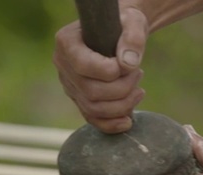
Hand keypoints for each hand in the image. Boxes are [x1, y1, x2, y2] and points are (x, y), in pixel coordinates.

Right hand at [53, 5, 148, 133]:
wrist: (120, 34)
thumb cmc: (124, 24)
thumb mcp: (132, 22)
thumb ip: (133, 38)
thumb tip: (128, 65)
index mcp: (67, 42)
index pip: (84, 65)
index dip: (110, 72)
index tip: (129, 66)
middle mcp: (63, 65)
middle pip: (90, 91)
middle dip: (122, 89)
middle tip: (139, 75)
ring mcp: (70, 85)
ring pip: (93, 109)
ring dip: (122, 106)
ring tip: (139, 91)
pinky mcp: (80, 99)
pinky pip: (92, 119)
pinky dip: (111, 125)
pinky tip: (129, 120)